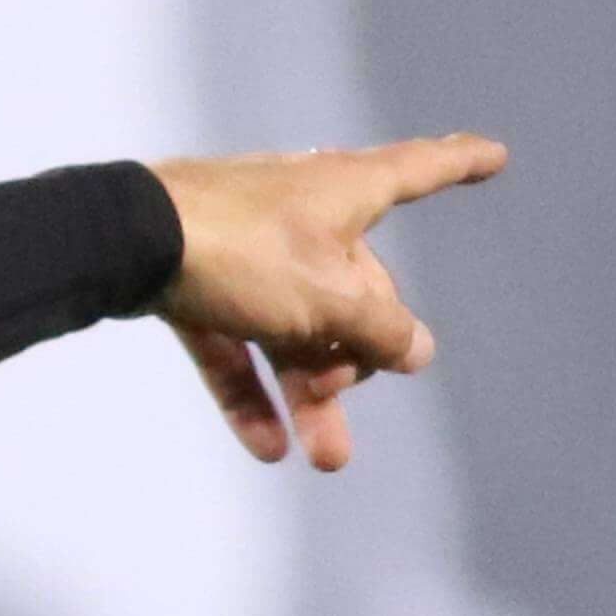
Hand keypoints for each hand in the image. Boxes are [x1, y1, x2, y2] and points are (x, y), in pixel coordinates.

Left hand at [148, 133, 507, 472]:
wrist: (121, 243)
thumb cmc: (241, 251)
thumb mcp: (328, 298)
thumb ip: (379, 329)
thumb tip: (417, 350)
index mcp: (345, 190)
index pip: (420, 169)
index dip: (460, 164)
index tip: (495, 156)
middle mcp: (300, 211)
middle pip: (354, 286)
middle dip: (356, 353)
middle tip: (342, 391)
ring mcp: (244, 247)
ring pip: (294, 327)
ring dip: (310, 392)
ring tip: (326, 460)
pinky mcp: (194, 282)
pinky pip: (235, 344)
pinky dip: (252, 390)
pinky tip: (267, 448)